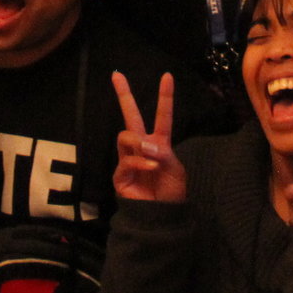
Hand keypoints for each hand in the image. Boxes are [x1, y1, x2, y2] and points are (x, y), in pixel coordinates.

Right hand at [112, 72, 186, 203]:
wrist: (161, 217)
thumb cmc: (171, 193)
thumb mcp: (176, 170)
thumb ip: (163, 153)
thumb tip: (145, 143)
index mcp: (159, 143)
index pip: (162, 116)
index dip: (165, 97)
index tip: (167, 76)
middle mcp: (142, 147)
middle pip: (131, 116)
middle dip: (124, 95)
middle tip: (117, 75)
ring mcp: (129, 159)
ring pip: (124, 135)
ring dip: (138, 142)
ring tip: (151, 155)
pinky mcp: (120, 174)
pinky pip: (126, 160)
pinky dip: (140, 162)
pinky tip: (151, 167)